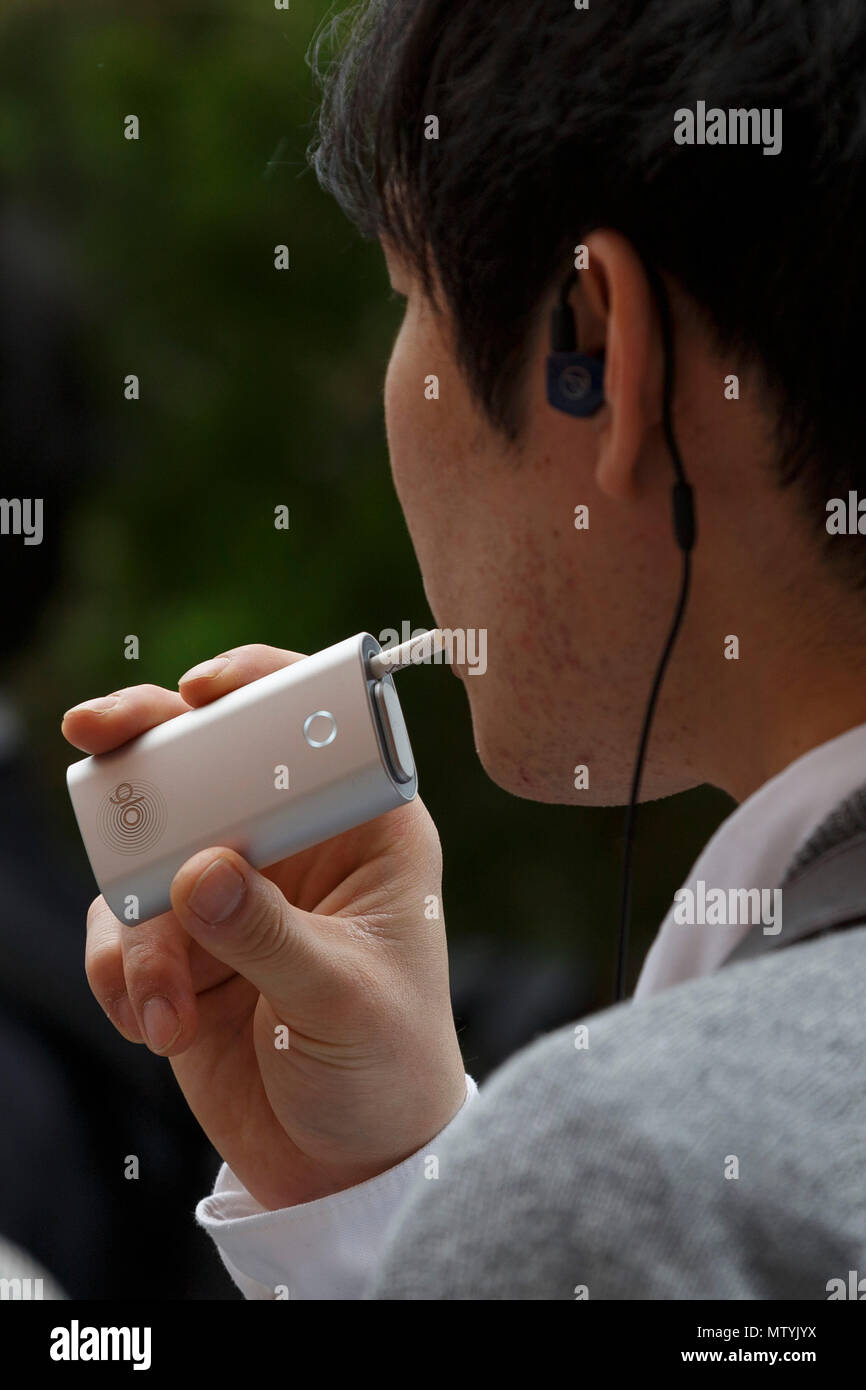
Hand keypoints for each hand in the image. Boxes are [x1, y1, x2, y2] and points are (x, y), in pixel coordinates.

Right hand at [63, 645, 466, 1209]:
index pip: (314, 727)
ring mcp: (233, 891)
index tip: (201, 690)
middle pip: (210, 760)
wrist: (347, 1167)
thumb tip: (197, 872)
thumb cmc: (386, 1069)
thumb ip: (270, 935)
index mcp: (364, 829)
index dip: (258, 687)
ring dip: (139, 928)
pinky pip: (120, 927)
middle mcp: (294, 844)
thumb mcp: (342, 1001)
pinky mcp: (184, 944)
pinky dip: (121, 974)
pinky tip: (158, 1026)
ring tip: (168, 1005)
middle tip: (94, 735)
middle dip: (149, 751)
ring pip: (149, 851)